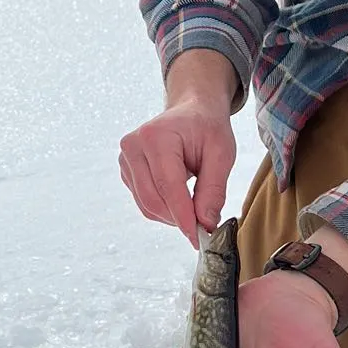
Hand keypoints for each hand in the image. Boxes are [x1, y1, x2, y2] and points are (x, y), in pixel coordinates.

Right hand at [118, 49, 237, 246]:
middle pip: (153, 199)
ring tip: (195, 206)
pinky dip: (163, 209)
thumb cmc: (207, 128)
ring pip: (147, 205)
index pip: (168, 186)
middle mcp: (133, 146)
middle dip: (179, 219)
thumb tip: (205, 224)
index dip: (184, 216)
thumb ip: (214, 190)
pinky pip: (143, 202)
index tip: (199, 237)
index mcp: (156, 136)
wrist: (192, 111)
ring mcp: (125, 158)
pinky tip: (180, 198)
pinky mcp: (126, 170)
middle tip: (204, 227)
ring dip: (172, 216)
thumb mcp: (222, 154)